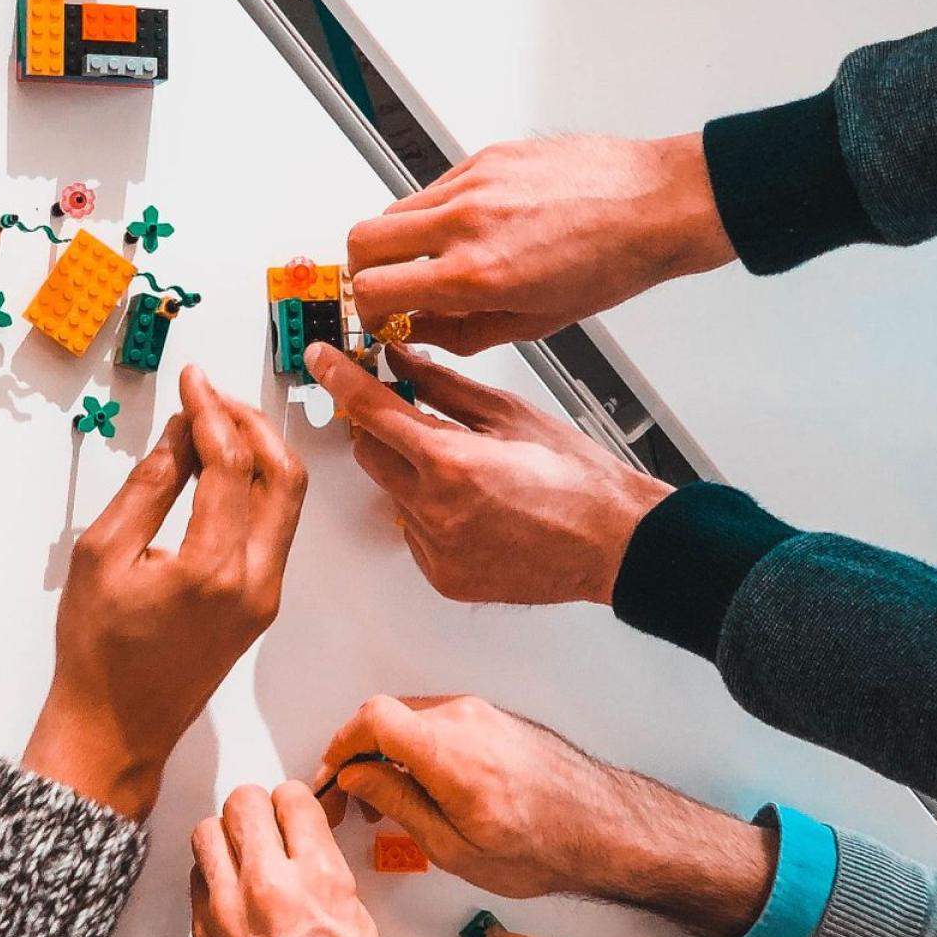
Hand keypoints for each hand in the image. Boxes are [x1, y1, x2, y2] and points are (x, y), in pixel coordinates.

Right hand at [21, 366, 307, 818]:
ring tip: (215, 424)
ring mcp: (265, 597)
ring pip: (288, 503)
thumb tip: (181, 434)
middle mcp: (254, 583)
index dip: (212, 410)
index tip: (193, 380)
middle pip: (283, 476)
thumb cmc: (97, 653)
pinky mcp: (262, 606)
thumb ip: (148, 486)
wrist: (116, 729)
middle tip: (212, 395)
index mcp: (212, 570)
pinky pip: (275, 531)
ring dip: (260, 454)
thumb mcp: (101, 554)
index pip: (230, 464)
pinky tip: (220, 471)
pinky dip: (256, 489)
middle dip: (251, 423)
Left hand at [191, 782, 388, 936]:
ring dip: (226, 835)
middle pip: (243, 803)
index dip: (295, 800)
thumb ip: (330, 881)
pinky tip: (230, 893)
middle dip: (257, 807)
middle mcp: (267, 889)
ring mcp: (226, 912)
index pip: (293, 799)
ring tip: (242, 853)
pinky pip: (195, 879)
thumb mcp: (360, 934)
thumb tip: (311, 853)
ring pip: (207, 832)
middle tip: (266, 823)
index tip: (295, 809)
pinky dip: (211, 876)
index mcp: (318, 883)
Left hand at [306, 342, 670, 605]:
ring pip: (392, 494)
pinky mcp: (443, 576)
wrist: (614, 544)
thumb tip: (402, 363)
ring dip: (410, 473)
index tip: (322, 360)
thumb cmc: (579, 481)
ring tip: (464, 469)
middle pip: (370, 453)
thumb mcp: (510, 415)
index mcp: (450, 462)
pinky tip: (472, 506)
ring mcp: (437, 549)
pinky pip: (414, 534)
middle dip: (380, 427)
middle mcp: (434, 510)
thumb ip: (444, 387)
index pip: (371, 410)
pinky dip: (429, 514)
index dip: (340, 379)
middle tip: (407, 412)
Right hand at [315, 695, 773, 936]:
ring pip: (415, 719)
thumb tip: (356, 778)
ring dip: (392, 753)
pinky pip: (442, 723)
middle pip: (389, 716)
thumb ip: (398, 803)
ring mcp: (484, 714)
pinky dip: (421, 749)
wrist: (608, 831)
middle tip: (356, 799)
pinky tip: (427, 788)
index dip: (341, 744)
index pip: (371, 718)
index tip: (333, 774)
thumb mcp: (453, 846)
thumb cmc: (542, 848)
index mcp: (447, 749)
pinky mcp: (498, 720)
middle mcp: (464, 718)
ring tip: (392, 801)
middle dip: (362, 754)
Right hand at [345, 134, 733, 351]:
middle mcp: (467, 223)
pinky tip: (471, 227)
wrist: (655, 205)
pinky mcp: (486, 157)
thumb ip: (463, 331)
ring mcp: (473, 183)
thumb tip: (421, 332)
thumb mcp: (534, 323)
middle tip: (385, 286)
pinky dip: (436, 212)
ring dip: (397, 239)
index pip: (374, 291)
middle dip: (363, 270)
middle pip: (361, 240)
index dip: (366, 312)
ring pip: (393, 209)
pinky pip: (434, 187)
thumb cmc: (611, 262)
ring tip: (432, 257)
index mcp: (477, 274)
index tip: (379, 317)